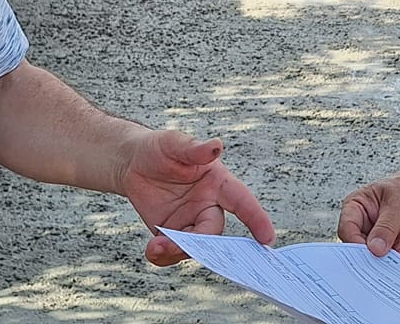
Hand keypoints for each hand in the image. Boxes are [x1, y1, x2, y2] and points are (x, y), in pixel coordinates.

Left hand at [122, 130, 274, 264]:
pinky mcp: (172, 233)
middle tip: (182, 245)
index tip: (267, 239)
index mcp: (218, 182)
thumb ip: (195, 148)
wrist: (132, 162)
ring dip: (178, 251)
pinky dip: (164, 256)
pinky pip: (173, 252)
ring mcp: (190, 221)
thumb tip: (216, 146)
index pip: (242, 201)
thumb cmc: (159, 148)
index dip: (256, 219)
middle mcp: (208, 205)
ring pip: (194, 246)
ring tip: (157, 246)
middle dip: (203, 242)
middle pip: (214, 231)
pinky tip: (153, 249)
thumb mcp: (174, 143)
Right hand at [337, 171, 399, 257]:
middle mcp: (361, 225)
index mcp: (355, 208)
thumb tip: (375, 248)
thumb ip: (386, 227)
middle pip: (355, 248)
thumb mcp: (396, 205)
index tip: (369, 252)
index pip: (347, 228)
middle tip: (380, 263)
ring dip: (382, 262)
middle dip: (367, 257)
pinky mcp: (386, 249)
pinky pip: (385, 263)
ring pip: (370, 258)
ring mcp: (373, 239)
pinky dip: (393, 264)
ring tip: (395, 258)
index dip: (354, 242)